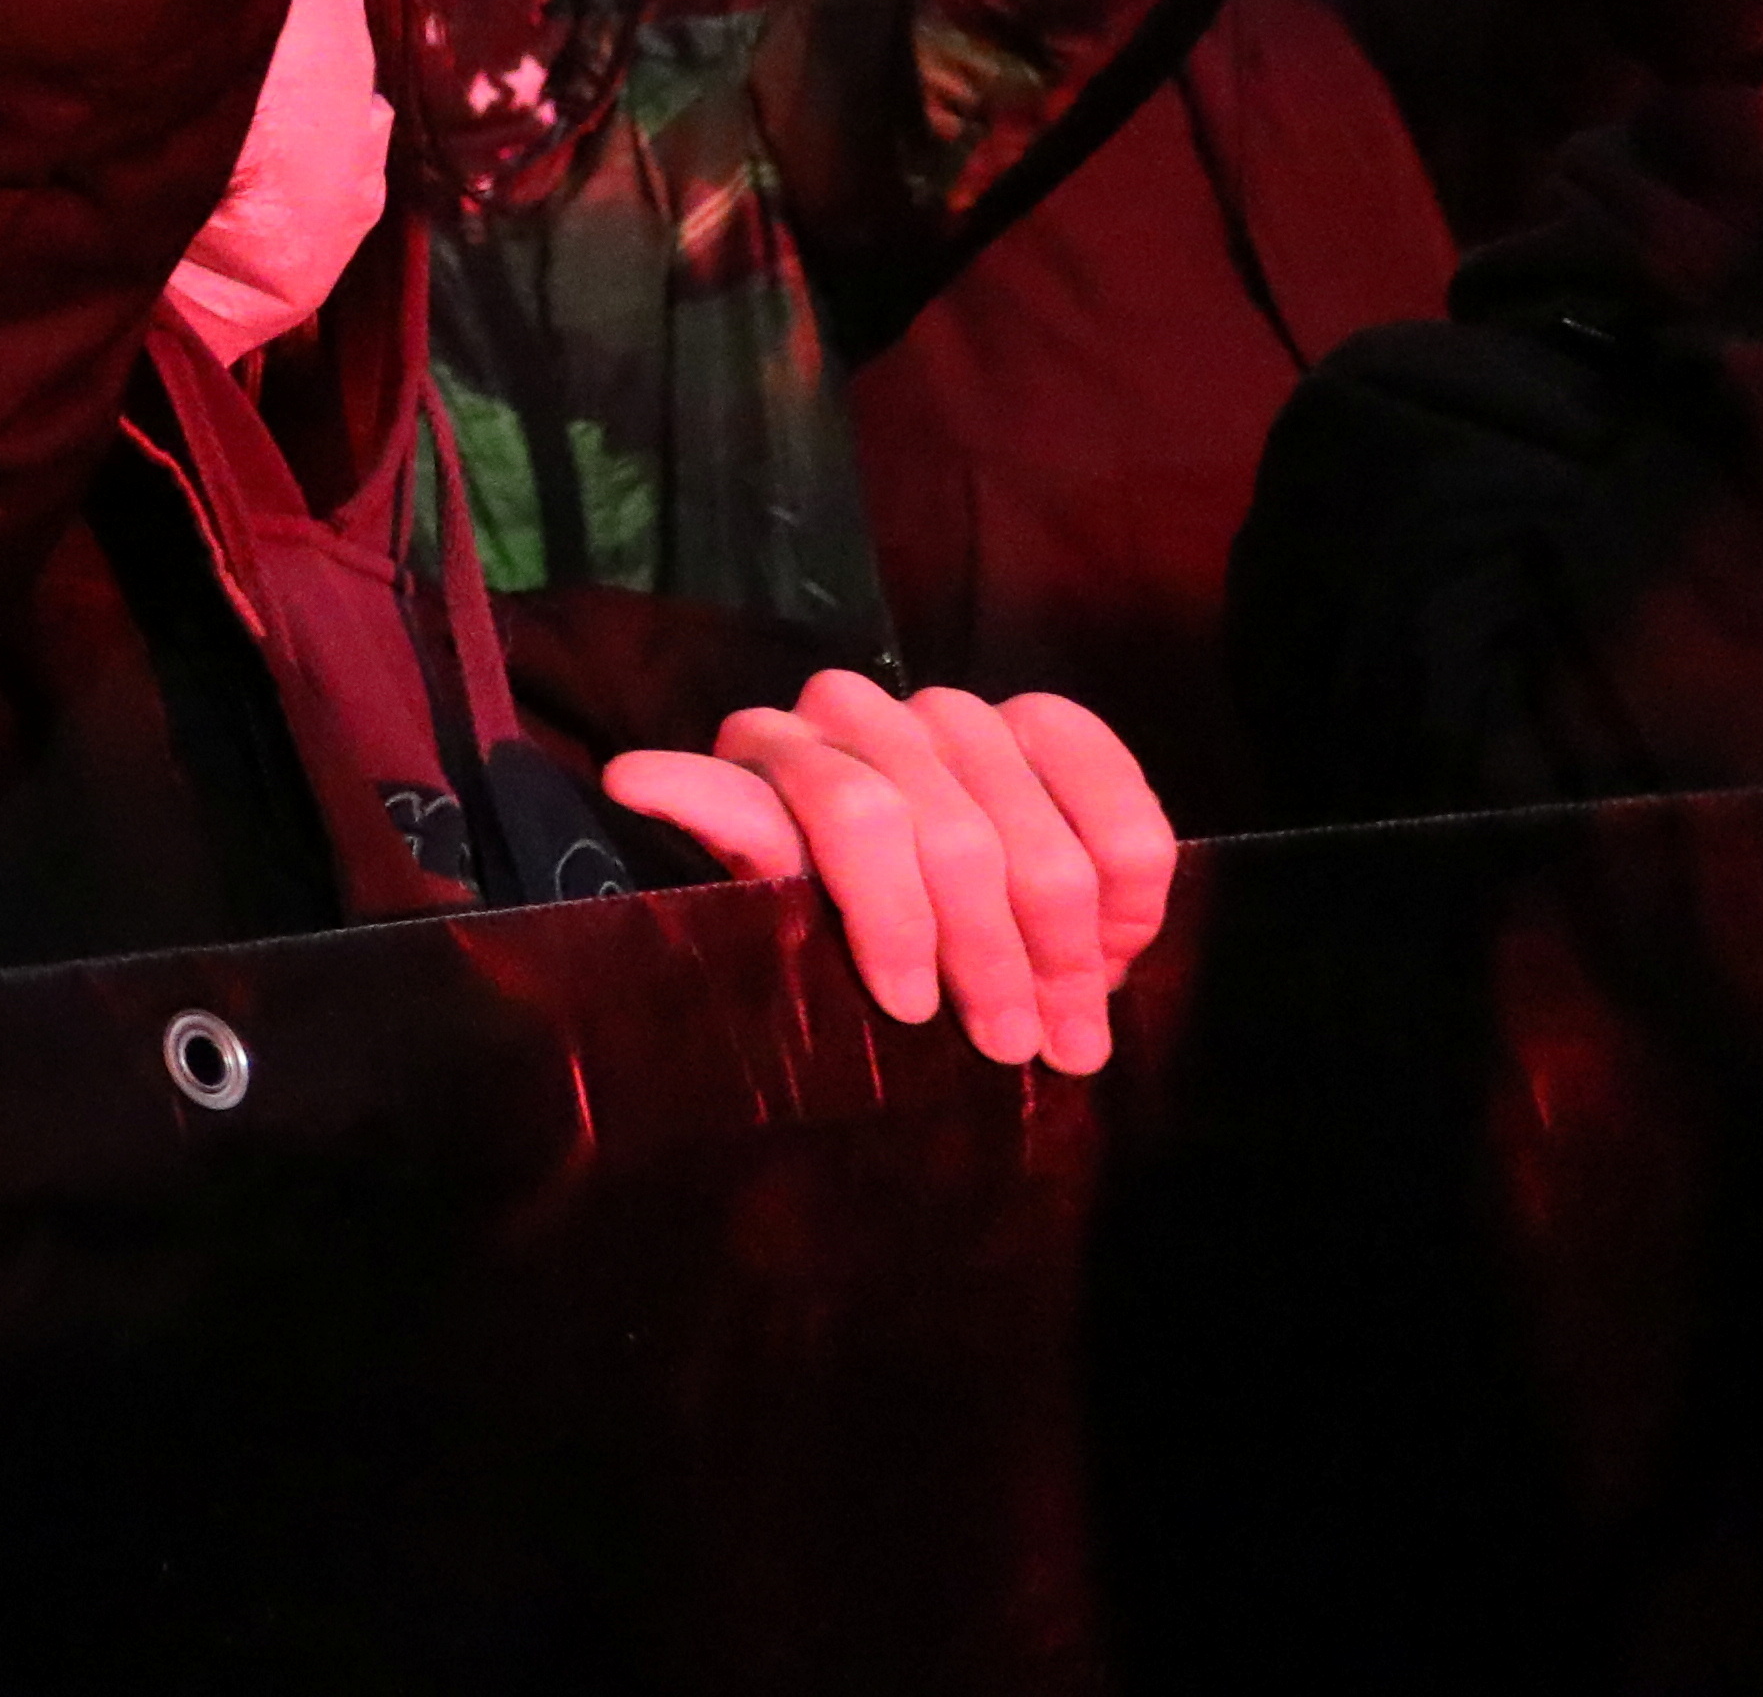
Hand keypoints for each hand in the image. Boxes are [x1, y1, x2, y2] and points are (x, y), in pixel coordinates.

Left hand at [603, 674, 1174, 1073]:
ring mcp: (943, 712)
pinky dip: (1124, 874)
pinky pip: (1099, 776)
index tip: (906, 1008)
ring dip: (1061, 945)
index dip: (889, 917)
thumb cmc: (827, 939)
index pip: (842, 816)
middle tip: (1011, 1048)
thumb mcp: (771, 924)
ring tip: (1070, 1032)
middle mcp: (846, 716)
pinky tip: (1126, 939)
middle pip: (945, 839)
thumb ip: (732, 850)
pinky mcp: (1035, 717)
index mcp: (761, 758)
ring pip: (1025, 831)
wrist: (921, 938)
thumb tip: (636, 777)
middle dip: (988, 962)